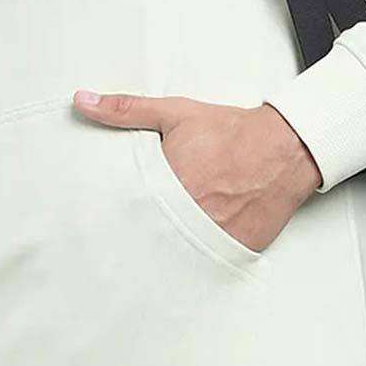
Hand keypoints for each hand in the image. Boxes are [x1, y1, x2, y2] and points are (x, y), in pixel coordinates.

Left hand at [72, 90, 322, 251]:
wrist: (283, 147)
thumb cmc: (230, 131)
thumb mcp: (174, 114)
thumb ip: (126, 109)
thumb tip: (82, 102)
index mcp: (166, 182)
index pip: (122, 208)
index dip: (109, 212)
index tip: (97, 216)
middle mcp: (187, 213)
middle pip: (144, 233)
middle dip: (133, 232)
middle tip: (117, 237)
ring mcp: (211, 236)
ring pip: (171, 254)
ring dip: (161, 246)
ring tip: (151, 243)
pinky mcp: (234, 251)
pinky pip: (203, 262)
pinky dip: (192, 256)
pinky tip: (185, 249)